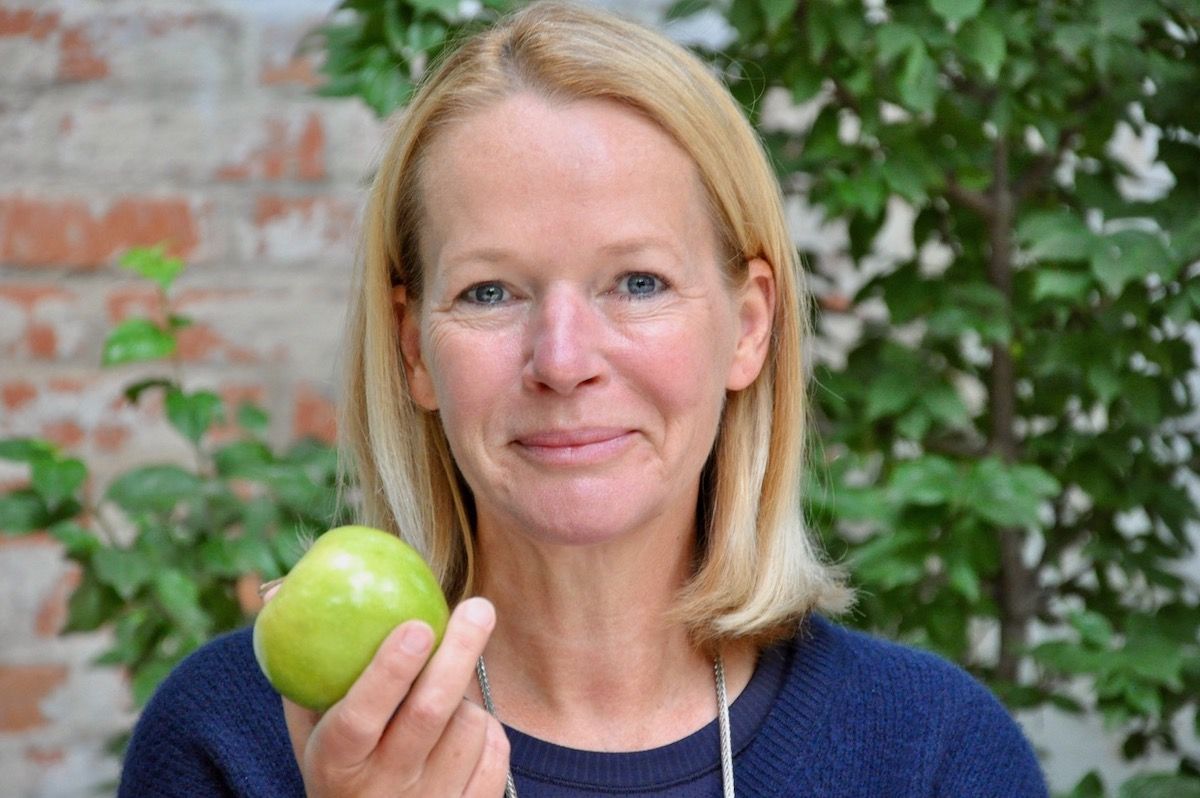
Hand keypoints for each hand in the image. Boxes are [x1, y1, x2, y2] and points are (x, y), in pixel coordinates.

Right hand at [279, 597, 509, 796]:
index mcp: (335, 764)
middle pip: (428, 713)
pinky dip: (485, 727)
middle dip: (458, 653)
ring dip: (466, 696)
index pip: (361, 717)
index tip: (417, 626)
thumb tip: (278, 590)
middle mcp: (382, 789)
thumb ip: (300, 666)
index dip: (390, 671)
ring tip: (445, 694)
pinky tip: (463, 728)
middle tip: (478, 608)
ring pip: (468, 726)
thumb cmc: (340, 762)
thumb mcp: (309, 728)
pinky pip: (495, 749)